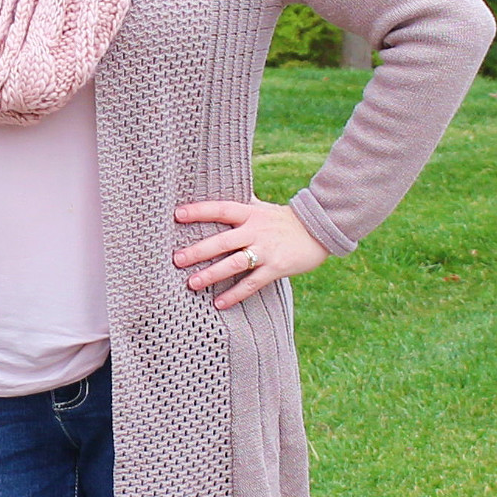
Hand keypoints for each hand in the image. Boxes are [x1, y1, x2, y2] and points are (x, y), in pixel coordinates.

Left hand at [173, 199, 329, 308]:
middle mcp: (256, 230)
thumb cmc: (283, 221)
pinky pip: (252, 283)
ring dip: (212, 274)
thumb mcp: (262, 208)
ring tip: (192, 284)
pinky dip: (235, 294)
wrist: (319, 230)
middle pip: (223, 240)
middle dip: (199, 250)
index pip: (221, 209)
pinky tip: (219, 303)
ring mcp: (266, 250)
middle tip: (177, 259)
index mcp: (250, 213)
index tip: (177, 214)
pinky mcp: (276, 268)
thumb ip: (240, 207)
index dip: (200, 211)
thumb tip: (216, 192)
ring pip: (235, 263)